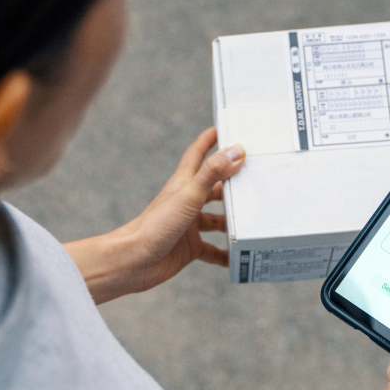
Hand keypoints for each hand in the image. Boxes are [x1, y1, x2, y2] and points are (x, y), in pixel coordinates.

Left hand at [63, 127, 244, 302]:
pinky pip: (212, 250)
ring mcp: (189, 225)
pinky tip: (238, 258)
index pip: (197, 154)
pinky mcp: (189, 248)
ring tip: (255, 220)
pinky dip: (225, 254)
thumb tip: (236, 150)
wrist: (133, 261)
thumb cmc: (156, 225)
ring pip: (216, 219)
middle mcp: (187, 202)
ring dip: (232, 221)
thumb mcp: (189, 195)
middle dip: (233, 183)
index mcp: (184, 184)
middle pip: (214, 188)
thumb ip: (212, 173)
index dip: (209, 140)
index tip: (223, 128)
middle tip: (256, 178)